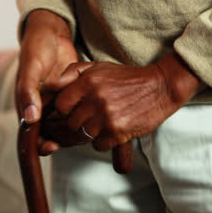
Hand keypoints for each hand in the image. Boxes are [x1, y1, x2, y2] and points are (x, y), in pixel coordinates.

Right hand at [16, 9, 78, 154]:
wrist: (52, 33)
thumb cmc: (37, 48)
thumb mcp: (31, 68)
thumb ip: (28, 92)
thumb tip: (30, 118)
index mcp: (26, 103)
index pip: (31, 131)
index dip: (40, 142)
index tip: (52, 146)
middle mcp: (40, 107)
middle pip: (49, 132)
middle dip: (60, 140)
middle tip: (73, 141)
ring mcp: (55, 103)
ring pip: (63, 126)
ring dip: (72, 131)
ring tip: (83, 132)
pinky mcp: (70, 97)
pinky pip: (74, 113)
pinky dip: (80, 117)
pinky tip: (90, 119)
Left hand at [44, 53, 204, 150]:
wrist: (160, 87)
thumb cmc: (127, 78)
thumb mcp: (99, 67)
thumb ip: (72, 73)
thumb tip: (50, 85)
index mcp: (88, 81)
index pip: (60, 105)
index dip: (65, 110)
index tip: (74, 109)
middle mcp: (95, 98)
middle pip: (70, 123)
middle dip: (77, 122)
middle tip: (90, 117)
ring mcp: (107, 117)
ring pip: (83, 135)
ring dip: (90, 132)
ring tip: (103, 122)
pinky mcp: (118, 131)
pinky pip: (98, 145)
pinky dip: (103, 141)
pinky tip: (112, 129)